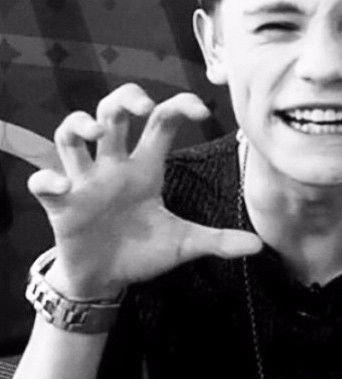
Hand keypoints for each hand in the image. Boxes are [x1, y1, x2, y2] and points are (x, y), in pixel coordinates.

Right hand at [28, 83, 261, 298]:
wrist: (106, 280)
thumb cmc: (143, 251)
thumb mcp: (184, 243)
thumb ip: (218, 240)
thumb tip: (259, 245)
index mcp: (147, 167)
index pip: (162, 122)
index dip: (179, 106)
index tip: (202, 110)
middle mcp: (115, 165)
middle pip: (114, 111)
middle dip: (125, 99)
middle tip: (142, 107)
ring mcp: (86, 182)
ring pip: (72, 134)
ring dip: (80, 124)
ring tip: (97, 132)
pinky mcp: (61, 205)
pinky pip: (44, 182)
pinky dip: (48, 179)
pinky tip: (64, 187)